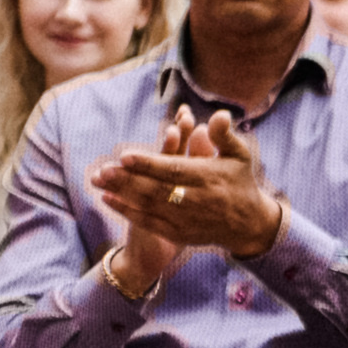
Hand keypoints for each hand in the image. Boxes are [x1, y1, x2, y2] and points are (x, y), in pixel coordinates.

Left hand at [91, 106, 281, 258]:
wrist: (249, 225)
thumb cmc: (241, 182)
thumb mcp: (240, 155)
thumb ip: (224, 135)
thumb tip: (217, 114)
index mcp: (208, 178)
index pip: (174, 170)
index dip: (149, 164)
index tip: (125, 156)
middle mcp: (196, 201)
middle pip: (156, 190)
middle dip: (127, 180)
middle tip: (102, 170)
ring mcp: (186, 220)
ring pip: (148, 206)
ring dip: (121, 194)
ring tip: (98, 181)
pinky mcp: (180, 233)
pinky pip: (149, 222)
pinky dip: (128, 212)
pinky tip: (108, 199)